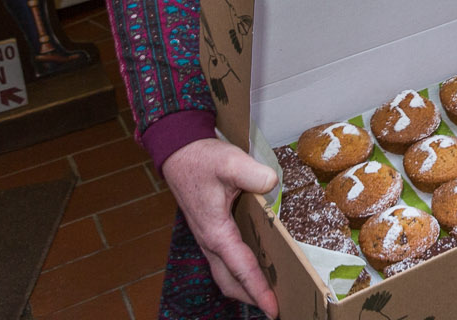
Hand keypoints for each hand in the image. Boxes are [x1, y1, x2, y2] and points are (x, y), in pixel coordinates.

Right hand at [162, 138, 279, 316]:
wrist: (179, 153)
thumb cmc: (203, 159)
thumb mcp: (230, 161)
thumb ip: (253, 174)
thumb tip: (272, 185)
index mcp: (216, 231)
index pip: (241, 268)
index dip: (258, 290)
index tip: (273, 308)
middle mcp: (210, 240)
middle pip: (230, 281)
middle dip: (252, 297)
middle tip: (276, 307)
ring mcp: (208, 238)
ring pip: (226, 273)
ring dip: (245, 286)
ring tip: (270, 293)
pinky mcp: (210, 231)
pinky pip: (225, 260)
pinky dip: (240, 271)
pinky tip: (257, 265)